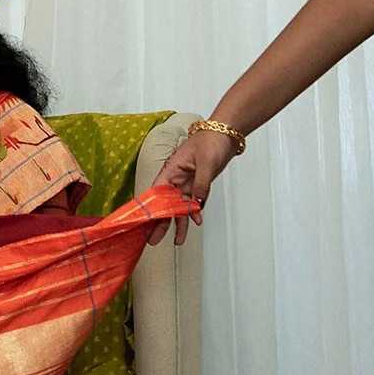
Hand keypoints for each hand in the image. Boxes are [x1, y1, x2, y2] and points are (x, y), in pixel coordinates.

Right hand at [147, 130, 238, 245]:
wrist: (227, 133)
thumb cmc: (212, 139)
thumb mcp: (206, 162)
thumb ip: (201, 185)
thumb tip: (196, 205)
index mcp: (172, 169)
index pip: (157, 192)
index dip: (151, 209)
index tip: (146, 224)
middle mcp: (176, 177)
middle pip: (165, 203)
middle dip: (160, 222)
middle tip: (154, 240)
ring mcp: (187, 182)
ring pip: (179, 206)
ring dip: (179, 223)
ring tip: (177, 241)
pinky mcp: (197, 184)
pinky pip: (193, 203)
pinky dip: (194, 213)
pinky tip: (196, 223)